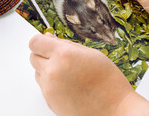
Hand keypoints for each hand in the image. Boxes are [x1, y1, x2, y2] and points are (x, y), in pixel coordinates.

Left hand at [29, 33, 148, 115]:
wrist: (115, 109)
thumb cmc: (108, 81)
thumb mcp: (90, 53)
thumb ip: (66, 45)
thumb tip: (50, 39)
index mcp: (63, 55)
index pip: (35, 42)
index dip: (41, 40)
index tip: (48, 41)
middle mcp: (52, 71)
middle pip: (33, 56)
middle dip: (43, 54)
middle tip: (61, 57)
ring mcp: (49, 88)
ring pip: (37, 72)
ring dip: (47, 69)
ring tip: (69, 73)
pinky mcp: (50, 102)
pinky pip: (43, 86)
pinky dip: (51, 83)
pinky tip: (69, 84)